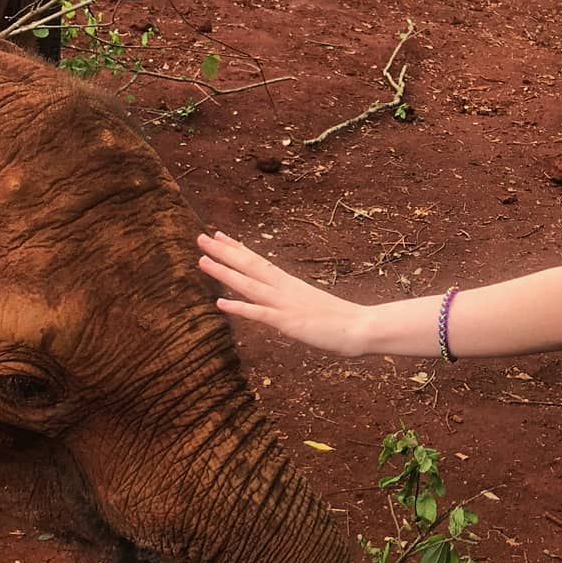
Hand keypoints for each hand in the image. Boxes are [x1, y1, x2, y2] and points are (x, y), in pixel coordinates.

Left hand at [197, 232, 366, 355]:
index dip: (237, 248)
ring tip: (202, 260)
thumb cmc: (340, 320)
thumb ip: (294, 302)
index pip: (258, 260)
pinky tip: (220, 303)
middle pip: (249, 266)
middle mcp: (284, 289)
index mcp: (290, 284)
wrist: (361, 327)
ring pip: (249, 285)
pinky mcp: (289, 323)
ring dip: (224, 273)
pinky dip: (239, 308)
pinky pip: (260, 314)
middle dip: (223, 252)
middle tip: (200, 237)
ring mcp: (285, 305)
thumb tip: (283, 302)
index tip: (218, 235)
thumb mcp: (311, 305)